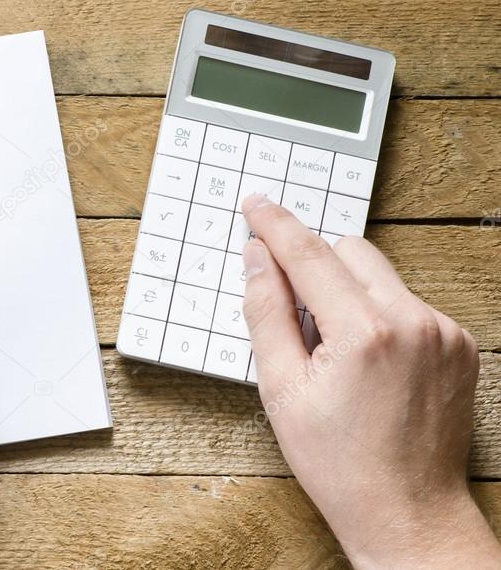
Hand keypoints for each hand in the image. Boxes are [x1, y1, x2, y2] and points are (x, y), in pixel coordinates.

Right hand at [240, 194, 500, 567]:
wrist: (407, 512)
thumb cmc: (341, 463)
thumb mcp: (281, 390)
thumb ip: (266, 313)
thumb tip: (256, 259)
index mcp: (365, 333)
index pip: (309, 254)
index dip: (275, 225)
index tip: (256, 204)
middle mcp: (415, 322)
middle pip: (349, 252)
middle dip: (313, 267)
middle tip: (293, 312)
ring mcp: (445, 333)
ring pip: (380, 275)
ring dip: (347, 291)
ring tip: (333, 349)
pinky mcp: (460, 345)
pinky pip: (407, 303)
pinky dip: (379, 315)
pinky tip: (367, 362)